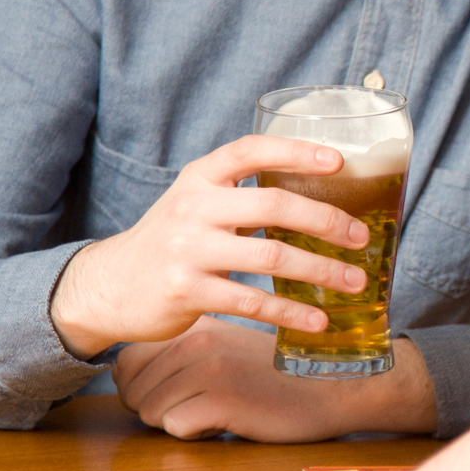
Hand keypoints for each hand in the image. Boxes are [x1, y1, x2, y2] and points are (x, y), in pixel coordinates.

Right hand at [51, 135, 371, 358]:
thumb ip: (240, 196)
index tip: (339, 161)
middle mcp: (193, 207)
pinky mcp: (188, 292)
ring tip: (355, 281)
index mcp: (199, 178)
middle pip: (273, 204)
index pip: (250, 150)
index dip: (296, 150)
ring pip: (271, 256)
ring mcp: (188, 251)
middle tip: (360, 237)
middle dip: (326, 220)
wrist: (109, 287)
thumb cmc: (170, 242)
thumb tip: (317, 200)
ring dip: (321, 270)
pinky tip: (317, 320)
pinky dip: (290, 312)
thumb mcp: (195, 204)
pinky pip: (252, 302)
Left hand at [114, 317, 437, 439]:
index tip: (180, 393)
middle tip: (202, 405)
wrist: (333, 386)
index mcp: (192, 327)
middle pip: (131, 392)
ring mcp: (207, 369)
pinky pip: (176, 428)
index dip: (144, 388)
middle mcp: (194, 341)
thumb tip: (126, 378)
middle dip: (159, 409)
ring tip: (219, 411)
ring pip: (150, 412)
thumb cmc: (277, 378)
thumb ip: (180, 355)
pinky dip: (197, 435)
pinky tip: (229, 422)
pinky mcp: (222, 398)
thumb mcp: (225, 349)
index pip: (125, 363)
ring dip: (179, 423)